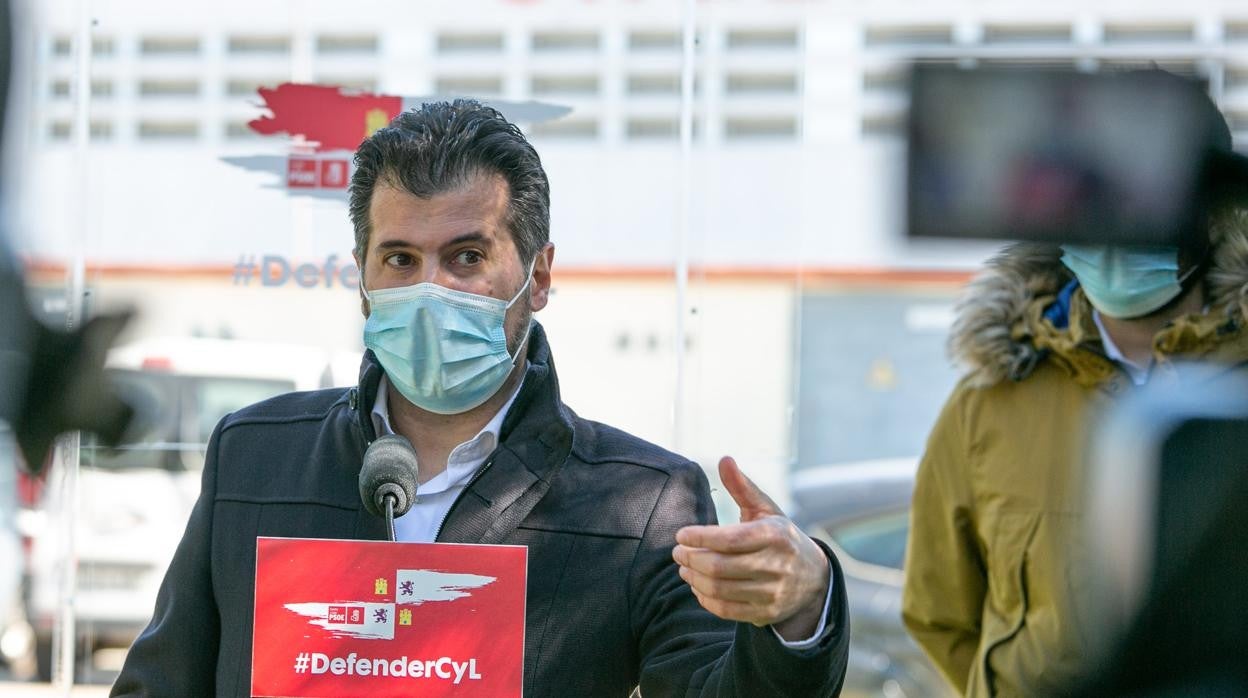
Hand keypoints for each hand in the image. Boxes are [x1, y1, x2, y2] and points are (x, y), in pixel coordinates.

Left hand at [672, 456, 830, 640]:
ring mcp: (772, 592)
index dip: (701, 537)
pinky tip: (697, 585)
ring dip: (694, 578)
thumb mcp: (766, 510)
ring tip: (684, 567)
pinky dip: (705, 598)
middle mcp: (776, 565)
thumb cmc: (780, 537)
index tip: (682, 535)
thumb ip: (742, 487)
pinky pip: (726, 610)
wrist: (813, 577)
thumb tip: (724, 459)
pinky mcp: (766, 613)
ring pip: (720, 589)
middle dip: (692, 558)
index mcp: (775, 535)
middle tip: (677, 552)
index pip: (731, 539)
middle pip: (721, 567)